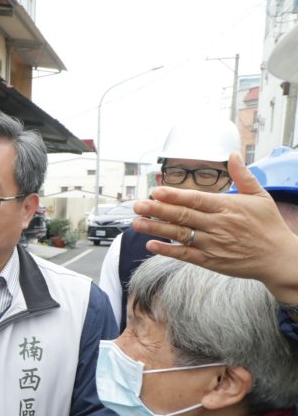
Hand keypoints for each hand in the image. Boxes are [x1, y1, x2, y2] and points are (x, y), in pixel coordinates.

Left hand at [132, 152, 297, 304]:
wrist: (278, 258)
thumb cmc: (268, 225)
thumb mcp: (260, 196)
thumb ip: (243, 175)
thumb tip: (233, 154)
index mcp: (227, 207)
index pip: (196, 199)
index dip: (174, 196)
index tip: (156, 191)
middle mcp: (217, 225)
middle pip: (182, 216)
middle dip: (157, 210)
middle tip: (137, 205)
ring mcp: (212, 244)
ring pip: (179, 234)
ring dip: (156, 229)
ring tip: (137, 223)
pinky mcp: (210, 260)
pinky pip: (185, 254)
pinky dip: (167, 250)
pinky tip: (151, 245)